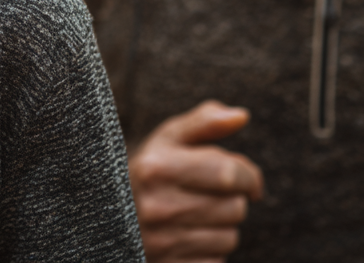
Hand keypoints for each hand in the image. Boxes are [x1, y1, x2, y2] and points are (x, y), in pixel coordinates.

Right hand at [129, 101, 263, 262]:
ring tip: (197, 215)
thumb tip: (241, 116)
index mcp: (157, 168)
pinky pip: (217, 261)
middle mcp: (157, 206)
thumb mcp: (170, 139)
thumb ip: (205, 122)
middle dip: (232, 199)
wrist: (113, 215)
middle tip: (210, 195)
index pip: (229, 174)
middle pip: (235, 208)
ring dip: (223, 226)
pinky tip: (190, 236)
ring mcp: (162, 242)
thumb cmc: (152, 170)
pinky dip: (211, 250)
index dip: (249, 176)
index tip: (247, 179)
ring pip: (229, 238)